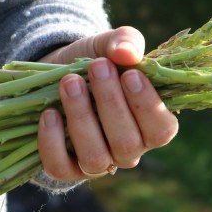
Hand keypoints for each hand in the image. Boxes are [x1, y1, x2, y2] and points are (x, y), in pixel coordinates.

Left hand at [36, 27, 178, 179]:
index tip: (130, 74)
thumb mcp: (111, 46)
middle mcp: (127, 151)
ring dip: (81, 118)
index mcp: (149, 126)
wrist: (57, 74)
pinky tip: (50, 112)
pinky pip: (60, 167)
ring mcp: (96, 164)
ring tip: (69, 83)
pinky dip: (53, 141)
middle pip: (127, 143)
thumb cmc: (96, 62)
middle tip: (97, 67)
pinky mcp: (65, 169)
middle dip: (110, 103)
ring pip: (95, 158)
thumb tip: (127, 52)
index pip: (161, 130)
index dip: (148, 106)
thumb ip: (126, 42)